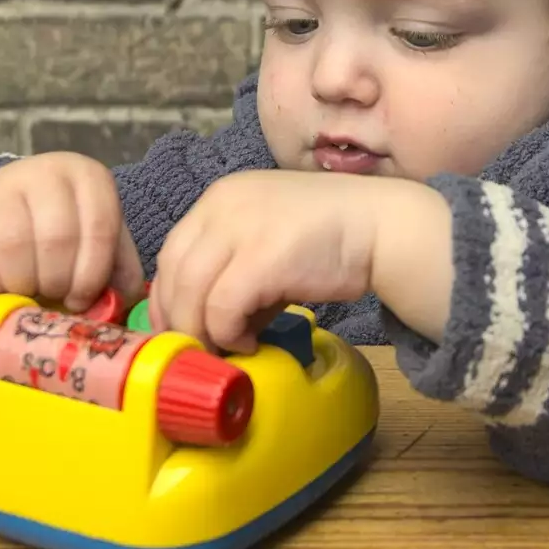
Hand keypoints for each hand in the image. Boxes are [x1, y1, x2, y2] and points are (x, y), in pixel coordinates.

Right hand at [0, 152, 144, 312]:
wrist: (18, 200)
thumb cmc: (70, 226)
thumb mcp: (102, 238)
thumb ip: (119, 269)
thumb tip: (122, 302)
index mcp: (89, 177)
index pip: (99, 228)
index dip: (91, 275)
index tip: (80, 300)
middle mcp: (46, 173)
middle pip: (56, 238)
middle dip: (58, 282)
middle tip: (54, 297)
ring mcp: (2, 188)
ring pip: (13, 246)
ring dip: (25, 285)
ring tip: (30, 294)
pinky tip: (3, 290)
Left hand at [149, 170, 452, 352]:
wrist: (381, 227)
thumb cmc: (331, 237)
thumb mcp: (269, 242)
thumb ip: (235, 272)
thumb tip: (212, 325)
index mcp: (221, 197)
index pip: (171, 253)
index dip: (168, 299)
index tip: (180, 332)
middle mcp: (222, 205)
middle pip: (172, 274)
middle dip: (178, 321)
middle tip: (198, 351)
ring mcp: (241, 228)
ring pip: (189, 294)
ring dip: (201, 333)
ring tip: (227, 350)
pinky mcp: (261, 258)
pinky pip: (222, 309)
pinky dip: (229, 334)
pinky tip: (252, 343)